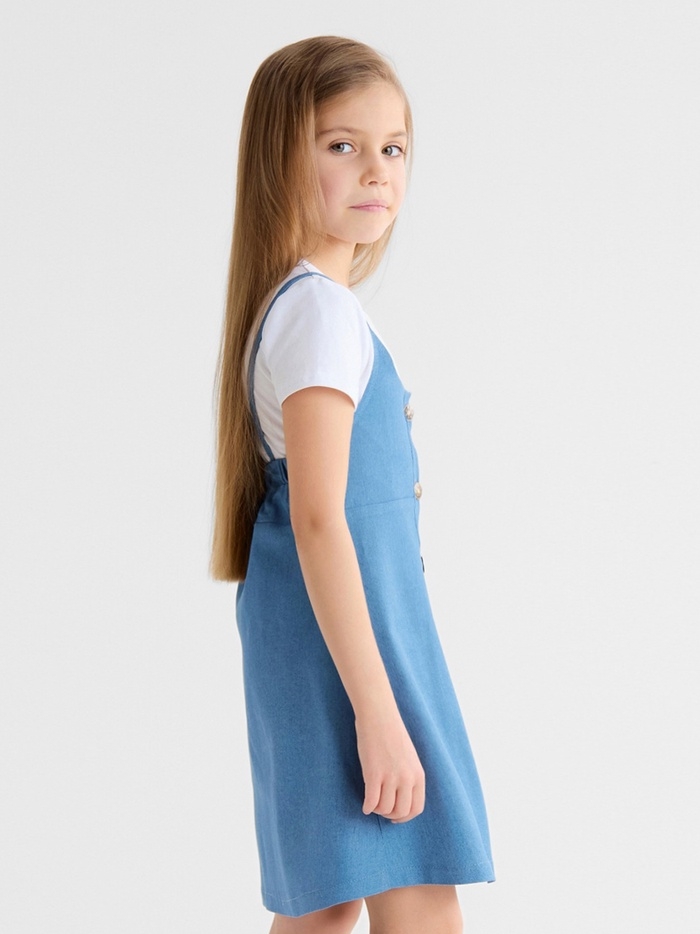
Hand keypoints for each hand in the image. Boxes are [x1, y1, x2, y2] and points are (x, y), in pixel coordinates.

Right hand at [355, 709, 424, 823]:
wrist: (379, 717)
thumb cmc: (392, 735)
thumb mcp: (409, 758)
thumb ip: (408, 778)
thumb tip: (400, 800)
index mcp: (418, 775)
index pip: (416, 808)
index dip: (405, 817)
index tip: (395, 817)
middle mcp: (407, 778)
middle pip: (401, 811)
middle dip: (389, 815)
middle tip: (381, 810)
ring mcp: (391, 776)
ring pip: (384, 808)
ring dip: (377, 810)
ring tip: (372, 803)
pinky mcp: (374, 773)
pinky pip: (371, 801)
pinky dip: (367, 807)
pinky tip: (364, 804)